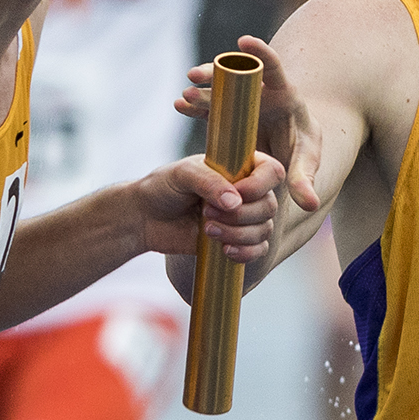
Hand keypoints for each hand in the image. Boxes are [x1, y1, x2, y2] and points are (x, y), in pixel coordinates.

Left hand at [136, 151, 285, 266]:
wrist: (146, 217)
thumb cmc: (164, 187)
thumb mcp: (183, 174)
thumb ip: (209, 182)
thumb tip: (235, 202)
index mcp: (241, 167)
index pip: (272, 172)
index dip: (259, 186)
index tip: (235, 193)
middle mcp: (247, 192)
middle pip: (269, 206)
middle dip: (240, 215)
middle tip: (206, 212)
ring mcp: (244, 217)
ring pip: (264, 230)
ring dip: (238, 234)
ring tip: (207, 230)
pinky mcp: (237, 241)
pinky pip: (258, 250)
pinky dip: (245, 252)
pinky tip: (224, 250)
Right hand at [177, 36, 322, 213]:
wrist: (289, 150)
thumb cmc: (301, 149)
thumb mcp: (306, 162)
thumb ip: (306, 180)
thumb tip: (310, 204)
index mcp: (284, 94)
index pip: (273, 68)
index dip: (260, 52)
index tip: (244, 40)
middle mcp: (260, 93)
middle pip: (237, 77)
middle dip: (216, 75)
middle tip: (195, 77)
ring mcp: (241, 102)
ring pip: (218, 90)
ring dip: (201, 91)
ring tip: (183, 98)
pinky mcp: (227, 114)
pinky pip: (209, 106)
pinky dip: (195, 106)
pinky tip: (178, 106)